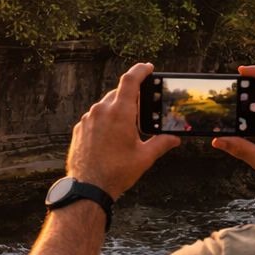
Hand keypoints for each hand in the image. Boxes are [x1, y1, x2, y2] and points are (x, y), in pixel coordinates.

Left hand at [66, 63, 179, 199]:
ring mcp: (88, 119)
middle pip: (119, 93)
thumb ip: (161, 143)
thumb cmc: (116, 172)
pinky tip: (111, 136)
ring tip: (127, 126)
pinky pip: (95, 117)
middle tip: (141, 106)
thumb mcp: (144, 157)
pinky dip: (105, 120)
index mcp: (120, 113)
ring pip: (105, 105)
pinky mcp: (79, 128)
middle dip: (131, 96)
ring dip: (117, 109)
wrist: (88, 186)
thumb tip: (174, 138)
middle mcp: (101, 111)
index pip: (131, 80)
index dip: (141, 70)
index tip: (148, 68)